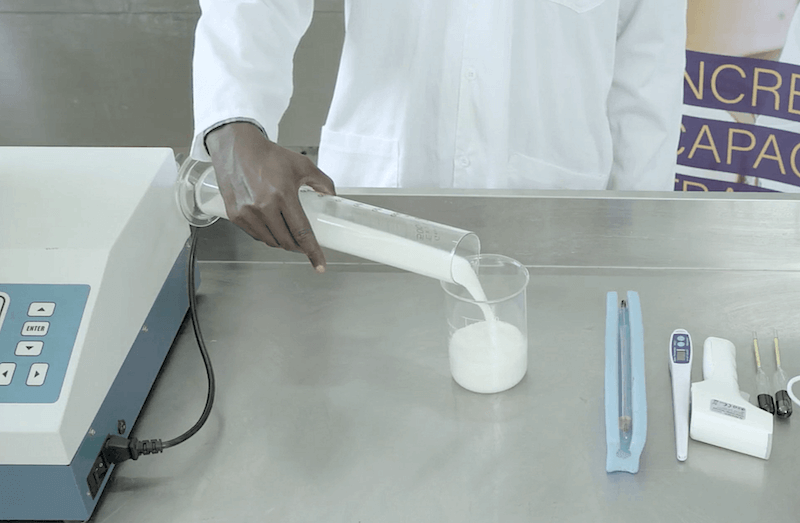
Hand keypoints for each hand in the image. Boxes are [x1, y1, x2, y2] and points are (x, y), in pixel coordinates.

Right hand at [205, 122, 335, 271]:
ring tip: (288, 233)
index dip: (313, 252)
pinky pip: (256, 235)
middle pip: (287, 241)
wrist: (237, 147)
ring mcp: (247, 213)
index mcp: (283, 195)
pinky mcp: (234, 215)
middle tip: (304, 244)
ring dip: (282, 242)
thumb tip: (333, 197)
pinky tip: (271, 226)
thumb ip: (322, 182)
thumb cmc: (269, 155)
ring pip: (271, 242)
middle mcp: (263, 206)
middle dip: (299, 247)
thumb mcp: (301, 165)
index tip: (320, 265)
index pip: (302, 232)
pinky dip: (267, 235)